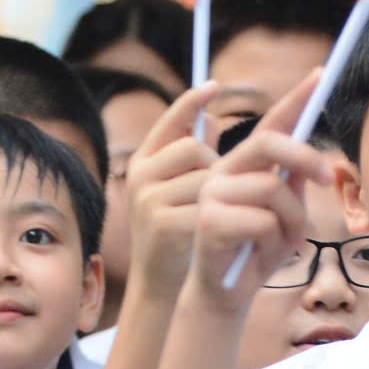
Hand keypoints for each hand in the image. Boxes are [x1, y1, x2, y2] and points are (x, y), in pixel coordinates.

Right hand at [126, 83, 223, 301]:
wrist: (160, 283)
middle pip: (194, 148)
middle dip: (215, 163)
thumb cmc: (176, 229)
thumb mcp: (180, 189)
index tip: (214, 86)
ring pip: (206, 177)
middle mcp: (141, 177)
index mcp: (144, 162)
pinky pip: (210, 206)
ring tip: (216, 211)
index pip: (169, 121)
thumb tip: (211, 118)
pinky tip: (220, 225)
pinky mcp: (164, 224)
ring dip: (222, 192)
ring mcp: (150, 200)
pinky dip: (226, 213)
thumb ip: (193, 157)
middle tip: (221, 186)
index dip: (191, 102)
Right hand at [189, 71, 333, 313]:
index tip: (321, 74)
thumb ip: (293, 185)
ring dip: (294, 221)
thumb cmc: (254, 254)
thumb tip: (311, 162)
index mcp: (241, 166)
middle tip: (329, 176)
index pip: (270, 124)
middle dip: (305, 158)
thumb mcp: (284, 217)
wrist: (223, 296)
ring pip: (274, 189)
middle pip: (270, 143)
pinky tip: (261, 255)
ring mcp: (210, 194)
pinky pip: (263, 221)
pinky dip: (275, 242)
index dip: (296, 99)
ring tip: (286, 243)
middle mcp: (221, 172)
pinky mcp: (207, 221)